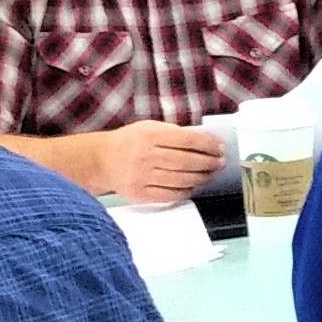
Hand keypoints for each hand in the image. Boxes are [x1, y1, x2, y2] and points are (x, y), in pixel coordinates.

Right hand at [101, 120, 226, 205]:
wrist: (102, 160)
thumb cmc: (130, 141)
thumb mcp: (149, 127)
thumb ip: (174, 132)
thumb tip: (205, 140)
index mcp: (149, 135)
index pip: (187, 140)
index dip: (208, 145)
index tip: (219, 147)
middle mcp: (145, 156)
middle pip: (187, 161)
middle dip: (208, 162)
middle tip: (220, 162)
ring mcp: (142, 177)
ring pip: (181, 180)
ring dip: (201, 178)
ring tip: (210, 174)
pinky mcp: (140, 194)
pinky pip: (170, 194)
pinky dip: (185, 191)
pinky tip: (192, 185)